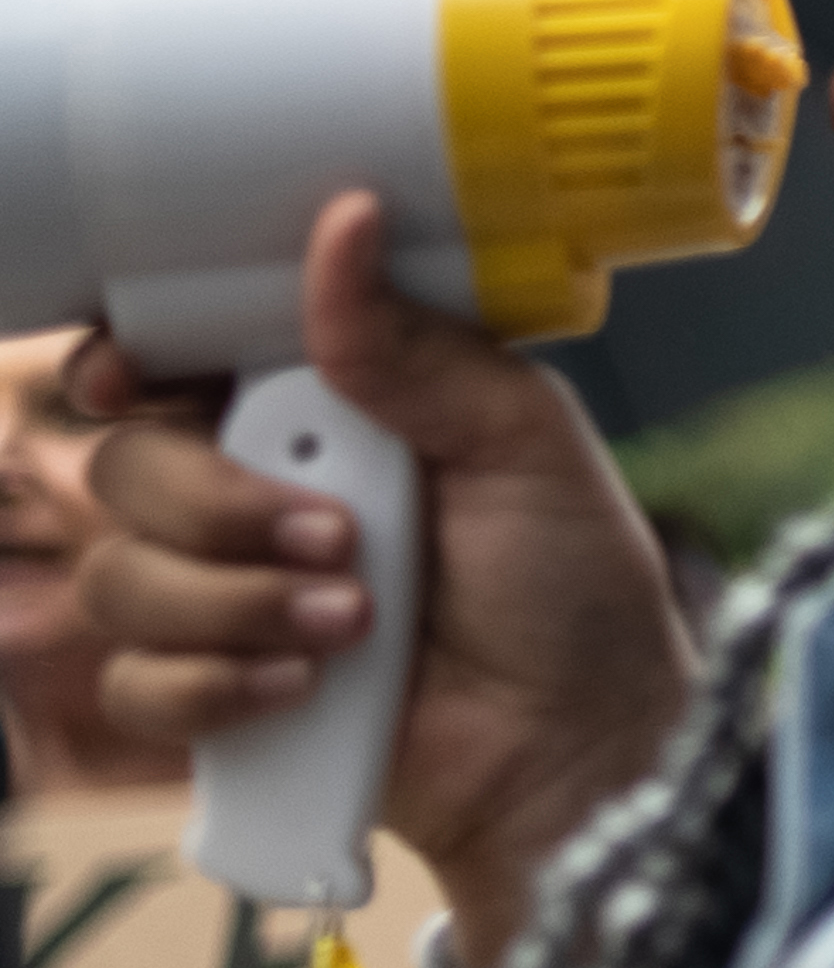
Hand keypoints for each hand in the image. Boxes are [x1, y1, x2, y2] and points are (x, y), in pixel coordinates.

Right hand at [74, 193, 698, 956]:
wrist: (576, 740)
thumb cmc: (569, 582)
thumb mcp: (521, 440)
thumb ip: (415, 349)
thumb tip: (345, 227)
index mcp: (323, 413)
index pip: (179, 366)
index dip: (130, 364)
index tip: (128, 374)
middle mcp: (257, 497)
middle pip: (128, 469)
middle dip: (219, 508)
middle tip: (336, 538)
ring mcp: (228, 598)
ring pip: (122, 578)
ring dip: (236, 603)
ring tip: (357, 624)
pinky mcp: (215, 696)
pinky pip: (137, 682)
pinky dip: (214, 684)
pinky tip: (303, 687)